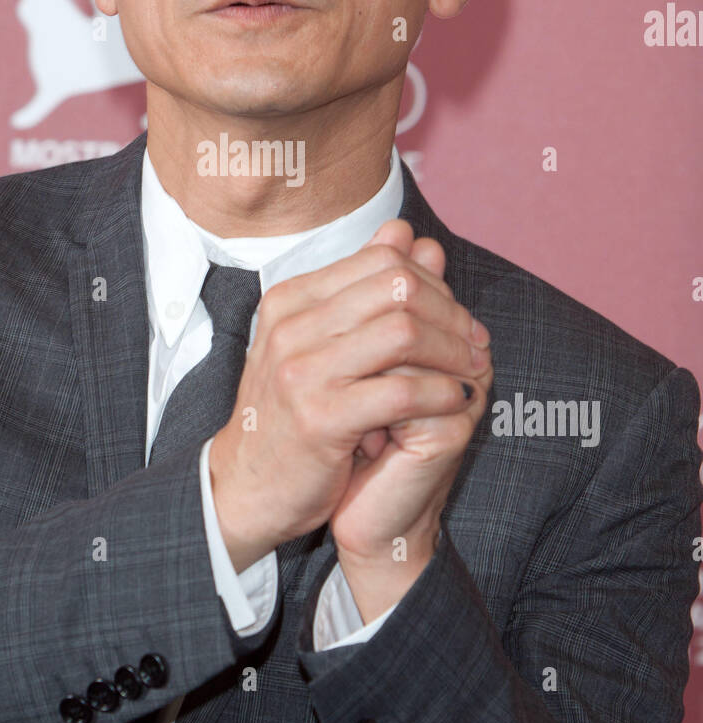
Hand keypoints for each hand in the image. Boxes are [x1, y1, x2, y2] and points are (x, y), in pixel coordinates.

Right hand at [208, 217, 490, 572]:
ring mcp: (301, 371)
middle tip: (476, 342)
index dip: (432, 283)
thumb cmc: (290, 414)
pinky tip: (456, 400)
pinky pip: (402, 392)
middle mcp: (290, 326)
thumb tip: (408, 235)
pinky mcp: (320, 418)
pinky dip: (442, 392)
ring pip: (404, 333)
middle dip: (450, 313)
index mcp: (290, 300)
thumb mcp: (318, 343)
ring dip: (452, 351)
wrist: (246, 487)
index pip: (380, 260)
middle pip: (396, 288)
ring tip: (472, 371)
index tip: (457, 317)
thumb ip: (362, 290)